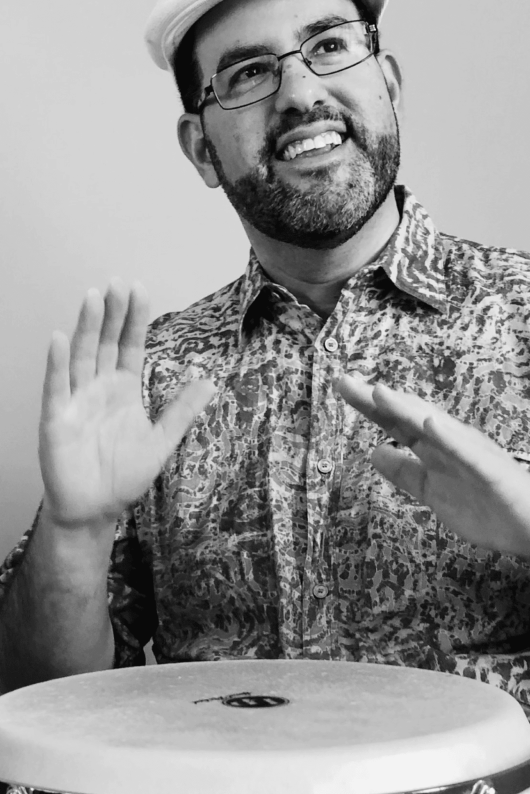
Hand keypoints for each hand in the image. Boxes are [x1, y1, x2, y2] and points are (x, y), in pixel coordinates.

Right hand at [39, 280, 216, 529]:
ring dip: (85, 327)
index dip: (134, 319)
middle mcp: (98, 388)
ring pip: (81, 356)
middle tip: (116, 283)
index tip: (139, 290)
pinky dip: (57, 363)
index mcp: (124, 390)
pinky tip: (59, 338)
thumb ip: (182, 411)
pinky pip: (57, 387)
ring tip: (93, 298)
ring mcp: (76, 401)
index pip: (129, 346)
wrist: (95, 510)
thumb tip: (210, 381)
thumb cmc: (124, 476)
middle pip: (104, 343)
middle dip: (111, 313)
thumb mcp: (161, 441)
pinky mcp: (57, 419)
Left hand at [334, 374, 529, 562]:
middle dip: (378, 399)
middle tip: (344, 379)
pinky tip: (432, 423)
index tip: (342, 385)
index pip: (398, 423)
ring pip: (436, 428)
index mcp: (437, 448)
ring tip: (380, 392)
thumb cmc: (489, 507)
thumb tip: (373, 451)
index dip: (370, 406)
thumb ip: (406, 473)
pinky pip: (470, 454)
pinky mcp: (494, 472)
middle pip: (410, 417)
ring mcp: (474, 455)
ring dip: (409, 409)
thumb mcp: (433, 492)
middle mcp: (453, 443)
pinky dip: (451, 438)